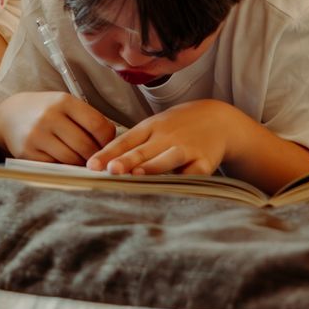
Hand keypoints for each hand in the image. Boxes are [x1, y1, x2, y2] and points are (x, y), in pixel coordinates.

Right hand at [0, 91, 116, 164]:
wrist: (8, 117)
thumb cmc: (44, 111)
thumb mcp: (64, 104)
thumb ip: (86, 119)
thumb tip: (112, 144)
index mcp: (63, 101)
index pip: (97, 125)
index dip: (108, 140)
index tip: (109, 146)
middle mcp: (49, 117)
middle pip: (86, 146)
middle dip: (96, 156)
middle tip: (99, 160)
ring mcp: (37, 136)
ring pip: (72, 159)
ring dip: (81, 164)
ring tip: (83, 162)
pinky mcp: (28, 153)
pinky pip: (55, 166)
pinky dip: (65, 168)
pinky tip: (66, 163)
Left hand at [87, 100, 240, 176]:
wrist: (218, 120)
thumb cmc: (178, 127)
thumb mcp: (154, 128)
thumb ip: (132, 144)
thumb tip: (102, 164)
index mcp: (150, 128)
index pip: (124, 140)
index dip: (107, 153)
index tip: (91, 166)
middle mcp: (166, 137)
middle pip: (142, 150)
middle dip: (125, 161)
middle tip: (110, 170)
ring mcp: (186, 148)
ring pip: (167, 158)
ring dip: (152, 167)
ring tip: (136, 175)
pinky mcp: (204, 162)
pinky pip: (192, 173)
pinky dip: (183, 180)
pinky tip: (173, 188)